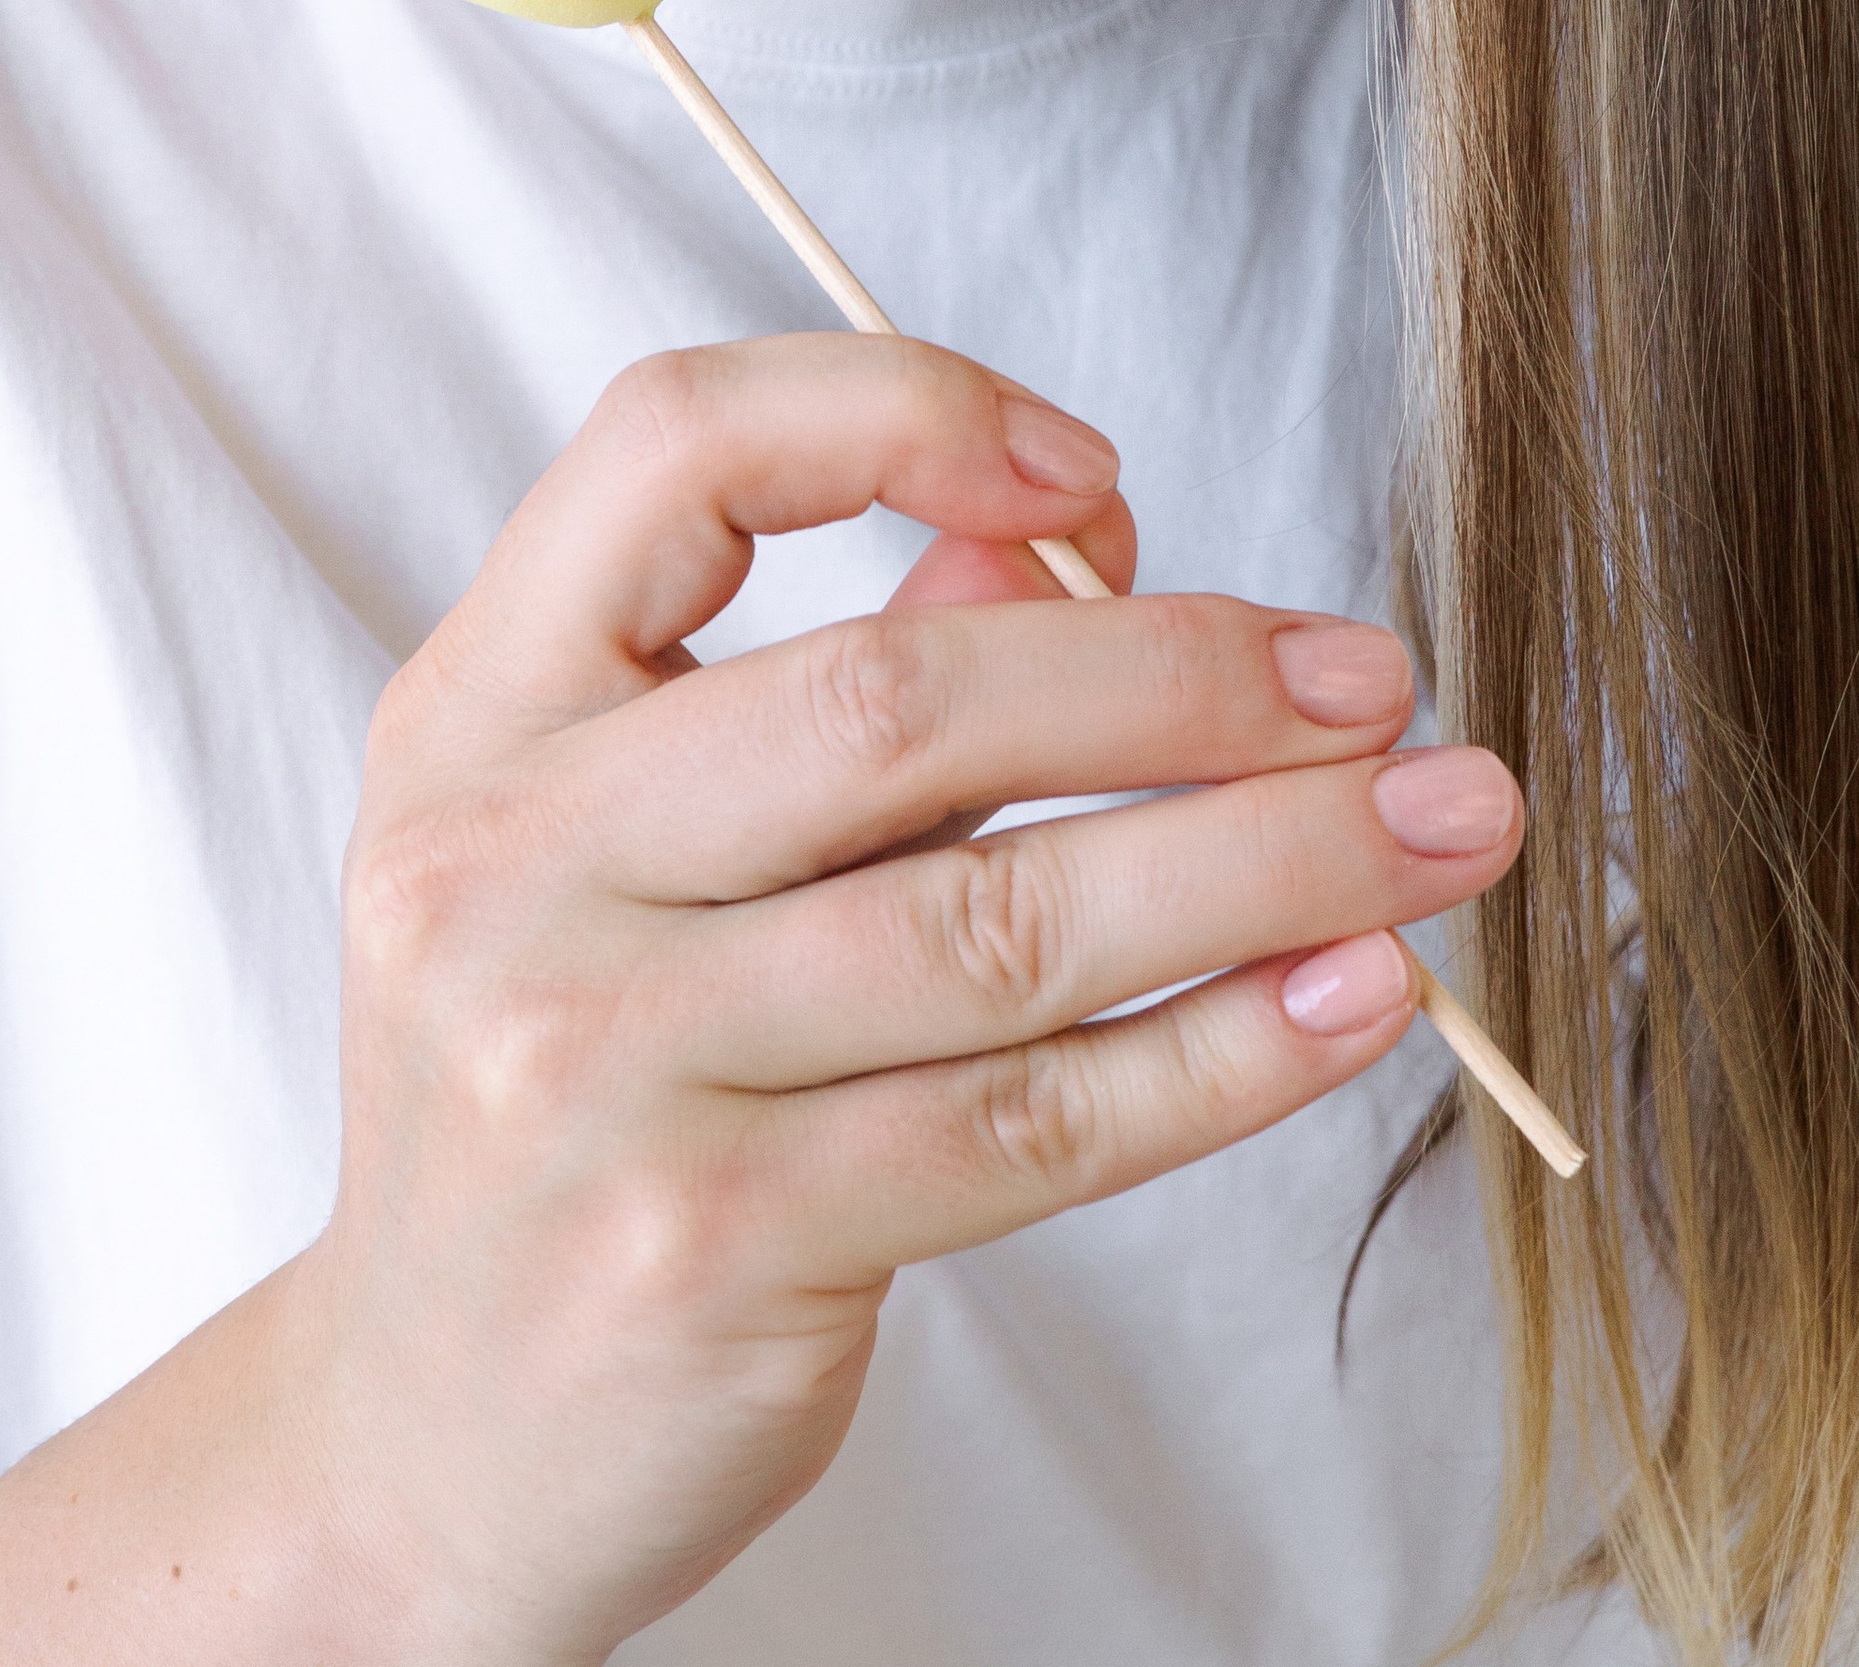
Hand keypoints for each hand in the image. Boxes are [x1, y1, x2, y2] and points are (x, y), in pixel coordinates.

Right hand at [292, 333, 1523, 1663]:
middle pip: (893, 694)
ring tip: (1440, 823)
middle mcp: (506, 864)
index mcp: (478, 711)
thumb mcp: (621, 844)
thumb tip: (1073, 547)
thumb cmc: (565, 1091)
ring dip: (1268, 855)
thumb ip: (831, 690)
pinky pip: (1025, 1125)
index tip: (1098, 474)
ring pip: (999, 919)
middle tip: (1370, 677)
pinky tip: (1351, 998)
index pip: (672, 446)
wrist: (418, 1446)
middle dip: (1177, 671)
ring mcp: (596, 1061)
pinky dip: (1222, 1052)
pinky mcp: (710, 1246)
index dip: (902, 412)